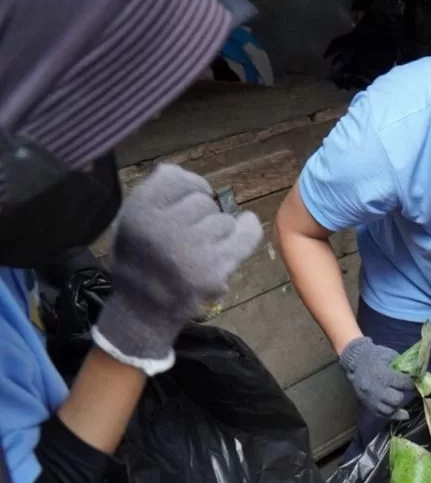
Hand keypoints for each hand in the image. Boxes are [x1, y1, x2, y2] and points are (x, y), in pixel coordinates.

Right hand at [93, 164, 262, 372]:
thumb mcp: (131, 220)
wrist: (144, 309)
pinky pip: (244, 235)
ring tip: (200, 248)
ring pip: (223, 220)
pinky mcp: (214, 269)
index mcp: (139, 211)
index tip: (190, 198)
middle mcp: (164, 228)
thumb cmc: (140, 260)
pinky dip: (248, 228)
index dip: (189, 186)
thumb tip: (186, 173)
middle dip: (201, 213)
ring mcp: (191, 250)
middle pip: (203, 200)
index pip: (176, 178)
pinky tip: (247, 223)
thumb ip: (155, 192)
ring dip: (218, 230)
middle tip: (189, 235)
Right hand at [339, 336, 416, 416]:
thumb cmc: (375, 356)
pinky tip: (399, 411)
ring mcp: (371, 399)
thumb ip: (403, 366)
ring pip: (390, 410)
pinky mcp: (369, 405)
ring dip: (397, 405)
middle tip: (404, 389)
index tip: (414, 380)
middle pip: (397, 399)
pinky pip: (383, 415)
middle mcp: (376, 390)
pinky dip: (392, 413)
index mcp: (382, 375)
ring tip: (399, 397)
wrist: (355, 362)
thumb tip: (417, 375)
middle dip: (403, 394)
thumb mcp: (390, 355)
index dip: (412, 382)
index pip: (404, 383)